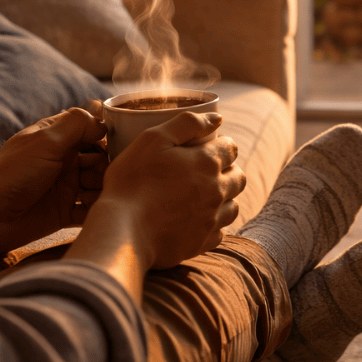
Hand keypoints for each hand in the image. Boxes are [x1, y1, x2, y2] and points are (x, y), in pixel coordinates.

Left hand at [0, 107, 108, 253]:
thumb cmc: (11, 173)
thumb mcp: (47, 140)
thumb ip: (78, 124)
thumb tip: (105, 123)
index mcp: (58, 139)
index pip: (93, 130)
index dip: (109, 136)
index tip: (122, 142)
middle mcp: (64, 161)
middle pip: (101, 159)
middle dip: (111, 165)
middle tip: (111, 173)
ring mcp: (65, 187)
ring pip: (99, 185)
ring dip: (105, 189)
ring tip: (103, 193)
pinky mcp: (63, 213)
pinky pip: (89, 211)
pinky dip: (98, 210)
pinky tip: (102, 211)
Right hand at [98, 111, 245, 268]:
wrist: (122, 230)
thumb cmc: (132, 181)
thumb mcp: (153, 139)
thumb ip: (187, 123)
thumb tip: (217, 119)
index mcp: (207, 163)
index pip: (231, 149)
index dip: (222, 145)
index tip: (209, 147)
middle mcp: (217, 191)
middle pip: (239, 178)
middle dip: (229, 171)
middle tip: (207, 171)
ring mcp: (211, 219)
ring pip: (233, 206)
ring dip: (225, 198)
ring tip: (204, 196)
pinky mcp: (202, 242)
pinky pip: (219, 232)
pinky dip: (213, 225)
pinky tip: (196, 221)